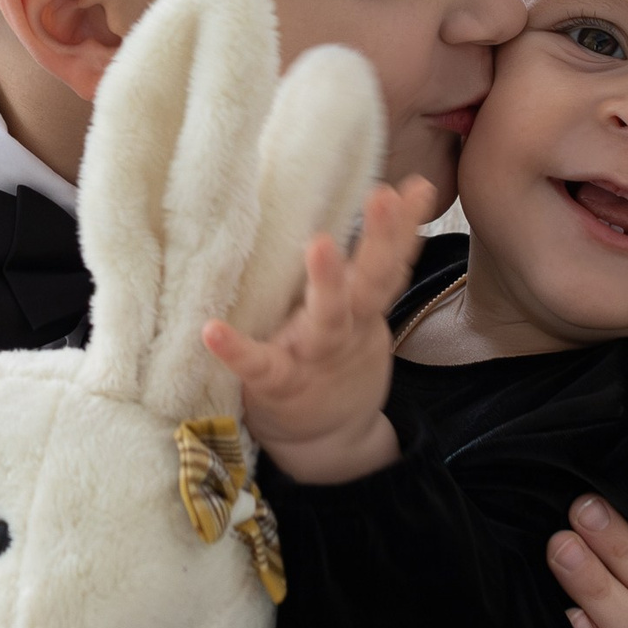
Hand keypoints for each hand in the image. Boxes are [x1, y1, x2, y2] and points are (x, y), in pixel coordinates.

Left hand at [202, 177, 430, 484]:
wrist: (330, 440)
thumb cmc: (334, 361)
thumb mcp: (359, 317)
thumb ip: (365, 271)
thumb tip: (383, 199)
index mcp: (360, 307)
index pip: (388, 261)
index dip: (404, 226)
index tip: (416, 187)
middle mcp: (345, 326)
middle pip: (371, 280)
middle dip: (381, 238)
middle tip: (383, 196)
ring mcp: (315, 355)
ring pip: (330, 317)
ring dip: (329, 282)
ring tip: (322, 243)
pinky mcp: (280, 384)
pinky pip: (259, 366)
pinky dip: (237, 351)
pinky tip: (211, 331)